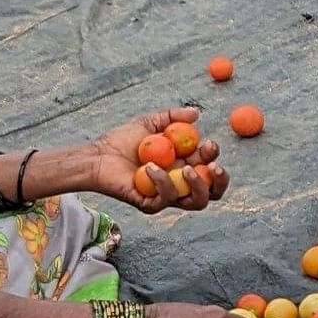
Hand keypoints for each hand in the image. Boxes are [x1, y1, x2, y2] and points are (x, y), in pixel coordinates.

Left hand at [77, 108, 228, 211]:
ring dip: (197, 186)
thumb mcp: (150, 123)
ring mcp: (166, 197)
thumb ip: (173, 117)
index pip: (210, 169)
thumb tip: (196, 113)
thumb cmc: (122, 141)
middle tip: (214, 166)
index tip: (208, 143)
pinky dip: (163, 183)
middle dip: (220, 181)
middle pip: (212, 193)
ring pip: (196, 203)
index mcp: (183, 166)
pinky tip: (151, 167)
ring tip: (187, 169)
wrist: (98, 154)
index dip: (214, 159)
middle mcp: (179, 184)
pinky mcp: (149, 204)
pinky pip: (165, 200)